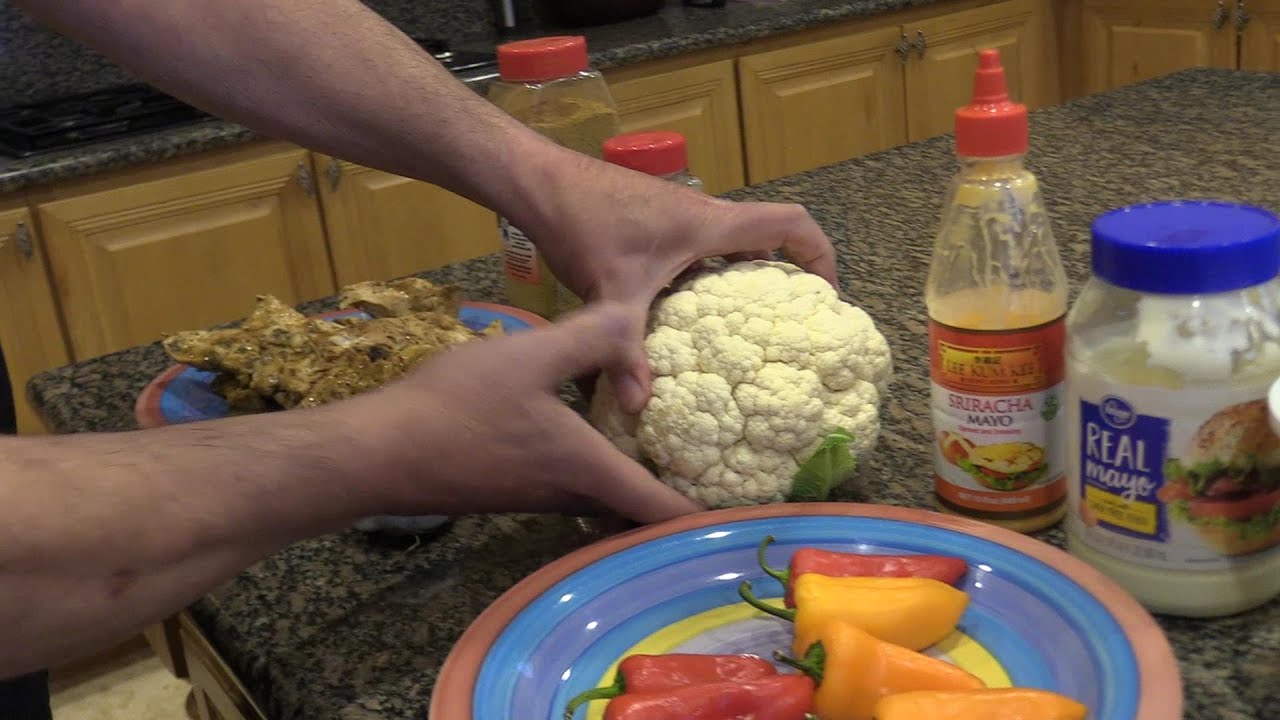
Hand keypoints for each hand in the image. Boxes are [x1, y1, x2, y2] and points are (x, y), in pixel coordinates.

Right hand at [360, 302, 703, 523]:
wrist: (378, 453)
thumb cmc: (457, 408)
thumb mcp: (529, 357)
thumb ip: (590, 336)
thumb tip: (637, 317)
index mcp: (590, 470)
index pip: (662, 509)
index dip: (706, 515)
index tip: (747, 510)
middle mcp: (573, 494)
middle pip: (639, 510)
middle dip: (677, 495)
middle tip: (716, 465)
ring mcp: (541, 497)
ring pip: (607, 497)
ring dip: (637, 479)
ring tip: (669, 442)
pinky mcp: (516, 488)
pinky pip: (577, 484)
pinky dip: (601, 467)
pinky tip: (597, 428)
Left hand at [523, 150, 837, 412]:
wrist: (540, 183)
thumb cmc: (583, 223)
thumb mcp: (611, 293)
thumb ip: (627, 353)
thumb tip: (641, 407)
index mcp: (710, 225)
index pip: (791, 225)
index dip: (821, 255)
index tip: (826, 296)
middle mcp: (703, 216)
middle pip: (766, 239)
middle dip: (785, 278)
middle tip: (789, 327)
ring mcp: (679, 218)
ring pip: (730, 248)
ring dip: (744, 280)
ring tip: (745, 331)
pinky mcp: (655, 225)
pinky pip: (700, 252)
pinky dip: (708, 280)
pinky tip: (686, 319)